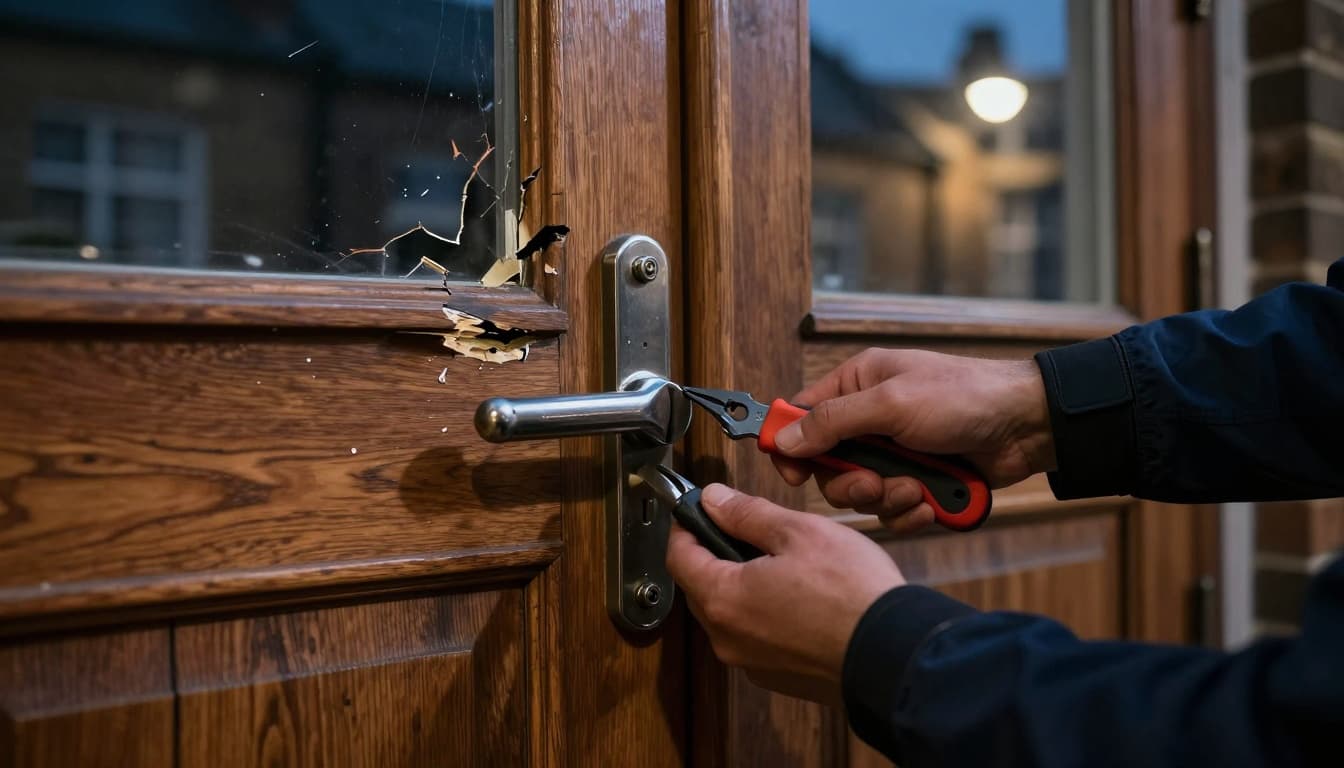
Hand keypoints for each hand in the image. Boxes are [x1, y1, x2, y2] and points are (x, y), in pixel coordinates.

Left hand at [666, 483, 904, 706]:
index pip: (678, 556)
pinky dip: (764, 614)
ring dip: (741, 585)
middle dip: (714, 554)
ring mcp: (751, 663)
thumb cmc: (852, 593)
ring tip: (780, 561)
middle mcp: (727, 639)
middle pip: (700, 587)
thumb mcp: (799, 532)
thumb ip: (747, 514)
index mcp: (723, 599)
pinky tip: (797, 597)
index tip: (700, 509)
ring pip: (728, 614)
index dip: (686, 526)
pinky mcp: (777, 677)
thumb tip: (714, 500)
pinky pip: (755, 638)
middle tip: (744, 529)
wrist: (895, 655)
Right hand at [769, 348, 1053, 533]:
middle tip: (875, 483)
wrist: (1026, 426)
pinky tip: (931, 502)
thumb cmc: (964, 396)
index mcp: (857, 385)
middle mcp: (870, 419)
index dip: (791, 446)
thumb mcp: (891, 403)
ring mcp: (894, 453)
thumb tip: (784, 438)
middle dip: (851, 484)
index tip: (794, 473)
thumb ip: (833, 422)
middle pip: (828, 466)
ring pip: (861, 495)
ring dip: (886, 499)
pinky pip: (892, 512)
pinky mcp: (916, 481)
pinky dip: (909, 513)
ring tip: (915, 489)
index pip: (802, 416)